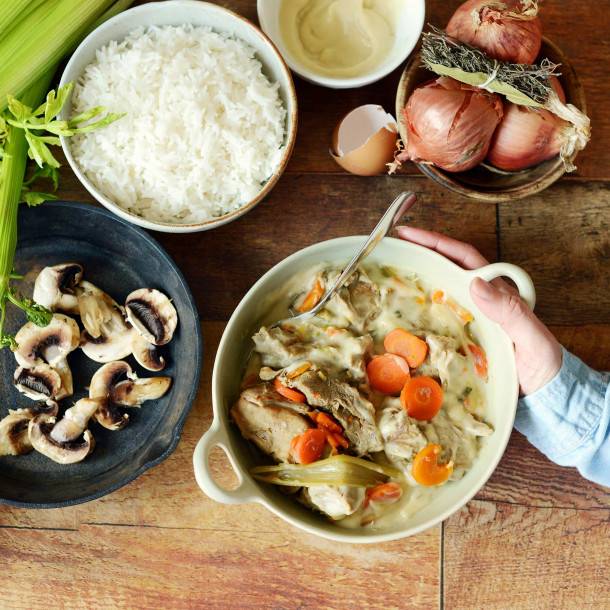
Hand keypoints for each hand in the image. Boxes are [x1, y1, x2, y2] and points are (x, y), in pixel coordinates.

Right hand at [396, 226, 561, 395]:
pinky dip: (415, 316)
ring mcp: (465, 321)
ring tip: (387, 275)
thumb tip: (475, 283)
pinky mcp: (457, 341)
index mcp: (495, 292)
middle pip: (444, 270)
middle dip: (418, 255)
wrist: (542, 396)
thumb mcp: (532, 338)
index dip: (436, 243)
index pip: (463, 258)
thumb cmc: (542, 365)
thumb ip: (510, 311)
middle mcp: (477, 301)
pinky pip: (432, 323)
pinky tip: (397, 316)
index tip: (409, 234)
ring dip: (413, 282)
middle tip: (389, 248)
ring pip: (436, 293)